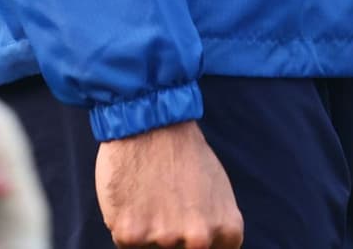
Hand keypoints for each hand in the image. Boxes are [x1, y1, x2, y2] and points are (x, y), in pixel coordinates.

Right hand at [95, 119, 242, 247]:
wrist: (150, 118)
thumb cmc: (183, 149)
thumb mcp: (217, 187)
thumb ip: (215, 222)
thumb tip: (206, 245)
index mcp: (226, 229)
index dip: (194, 237)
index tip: (185, 217)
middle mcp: (200, 240)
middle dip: (172, 233)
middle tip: (165, 203)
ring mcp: (165, 239)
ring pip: (153, 247)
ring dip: (147, 227)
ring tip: (148, 192)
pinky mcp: (131, 235)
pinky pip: (127, 242)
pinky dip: (126, 221)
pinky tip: (132, 194)